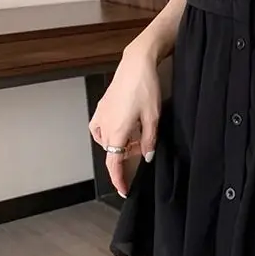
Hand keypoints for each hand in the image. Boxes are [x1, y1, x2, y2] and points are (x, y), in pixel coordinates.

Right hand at [88, 42, 160, 197]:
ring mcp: (100, 115)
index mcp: (116, 132)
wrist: (136, 64)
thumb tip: (147, 157)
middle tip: (144, 148)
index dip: (119, 180)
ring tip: (138, 135)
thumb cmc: (145, 89)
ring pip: (107, 141)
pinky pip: (101, 128)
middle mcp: (104, 126)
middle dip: (127, 156)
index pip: (114, 164)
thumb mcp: (153, 118)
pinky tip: (123, 127)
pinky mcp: (101, 106)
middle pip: (112, 152)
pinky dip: (111, 133)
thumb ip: (149, 141)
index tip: (124, 190)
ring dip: (121, 143)